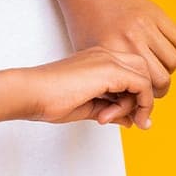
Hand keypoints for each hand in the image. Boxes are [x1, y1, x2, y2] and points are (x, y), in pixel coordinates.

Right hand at [22, 47, 154, 128]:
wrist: (29, 93)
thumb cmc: (47, 99)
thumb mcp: (86, 107)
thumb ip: (111, 110)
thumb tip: (131, 120)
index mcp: (97, 59)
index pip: (131, 72)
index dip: (134, 96)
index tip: (126, 117)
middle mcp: (105, 55)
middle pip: (143, 70)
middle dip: (143, 96)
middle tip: (134, 119)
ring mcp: (108, 59)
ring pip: (145, 77)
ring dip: (139, 103)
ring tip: (110, 117)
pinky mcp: (110, 70)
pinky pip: (142, 86)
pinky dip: (139, 104)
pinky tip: (116, 116)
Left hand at [61, 0, 175, 97]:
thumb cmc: (86, 26)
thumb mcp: (90, 56)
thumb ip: (108, 78)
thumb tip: (128, 107)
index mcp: (112, 52)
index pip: (143, 87)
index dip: (146, 98)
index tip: (144, 97)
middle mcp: (131, 39)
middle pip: (163, 77)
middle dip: (160, 87)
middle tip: (153, 85)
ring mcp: (145, 25)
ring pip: (174, 60)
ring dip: (169, 68)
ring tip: (158, 66)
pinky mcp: (156, 13)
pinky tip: (164, 51)